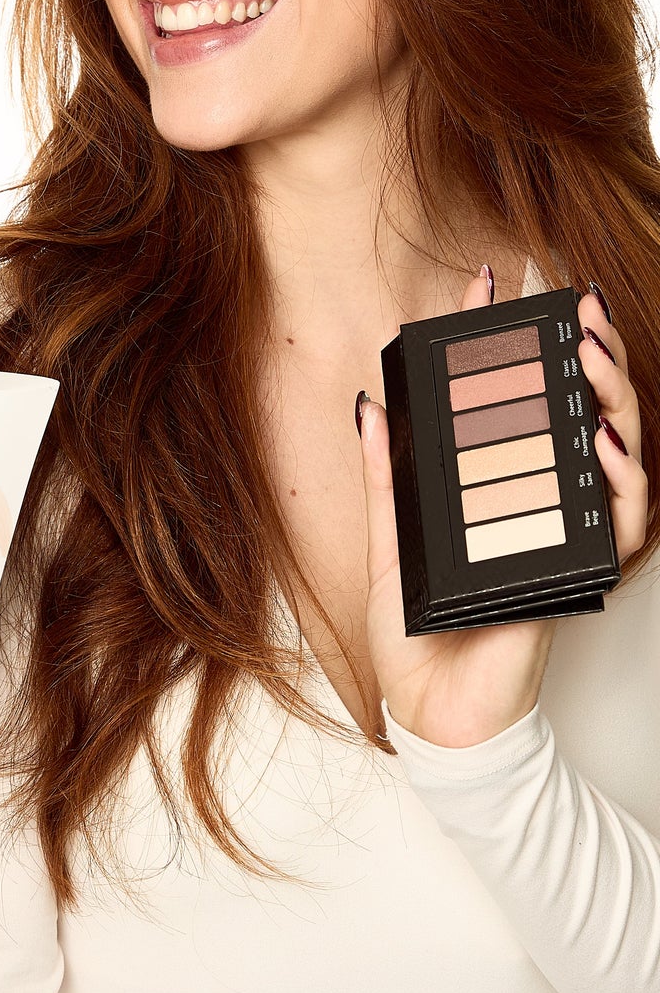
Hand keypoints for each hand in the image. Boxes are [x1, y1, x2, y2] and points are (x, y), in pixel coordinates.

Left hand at [360, 271, 647, 747]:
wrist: (433, 713)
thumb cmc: (415, 633)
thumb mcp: (389, 542)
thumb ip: (386, 474)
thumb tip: (370, 402)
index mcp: (500, 485)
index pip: (516, 398)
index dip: (508, 339)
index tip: (490, 279)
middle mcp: (546, 501)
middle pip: (581, 410)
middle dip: (583, 350)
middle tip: (570, 302)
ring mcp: (569, 533)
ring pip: (615, 451)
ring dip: (608, 395)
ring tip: (587, 350)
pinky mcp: (585, 573)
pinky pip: (623, 520)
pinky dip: (619, 477)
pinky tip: (598, 437)